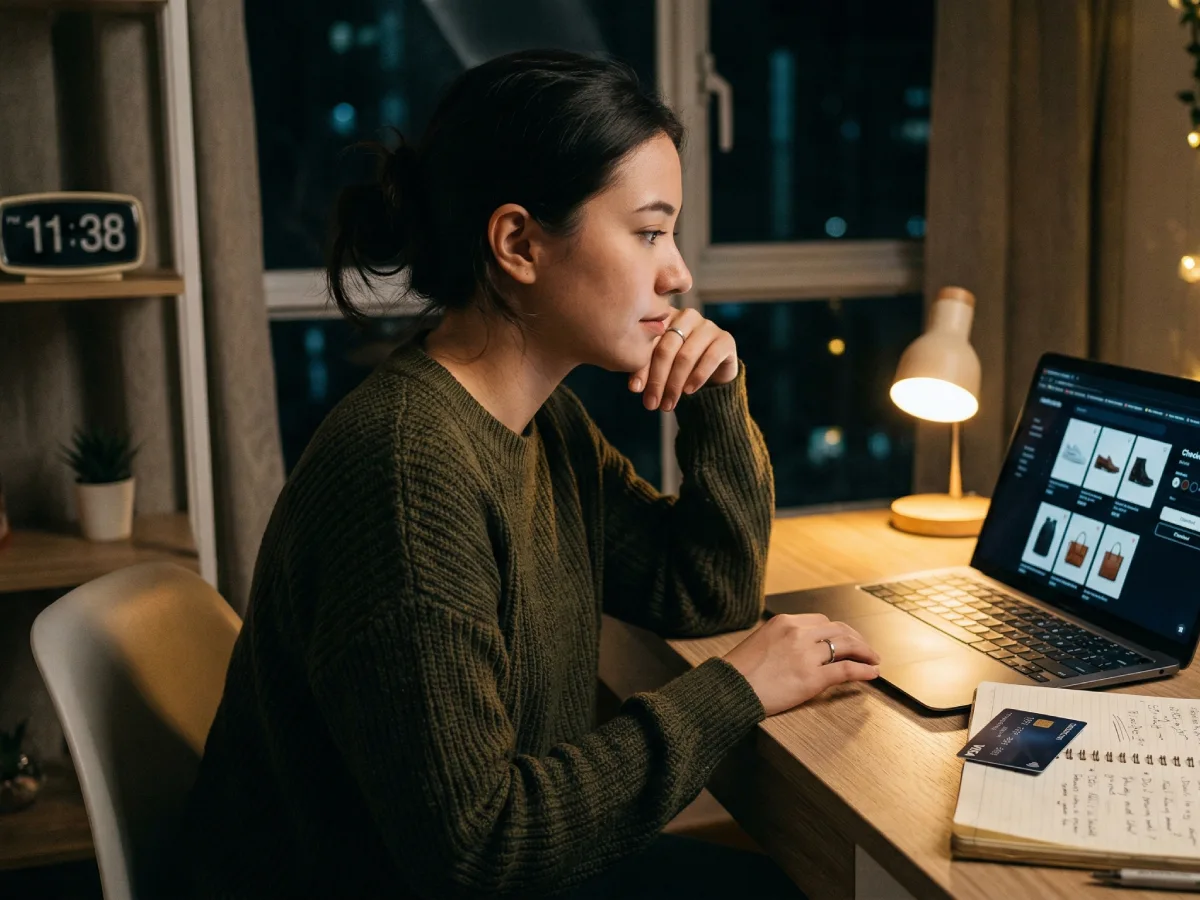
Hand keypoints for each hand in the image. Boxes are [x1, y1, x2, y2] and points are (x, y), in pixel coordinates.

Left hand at [629, 308, 737, 411]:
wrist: (714, 373)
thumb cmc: (679, 368)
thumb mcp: (660, 368)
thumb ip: (646, 370)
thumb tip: (635, 387)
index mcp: (665, 317)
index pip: (649, 341)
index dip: (641, 367)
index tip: (635, 389)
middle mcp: (687, 316)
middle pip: (666, 349)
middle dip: (657, 379)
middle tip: (651, 404)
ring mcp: (708, 326)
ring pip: (686, 356)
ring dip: (675, 384)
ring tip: (667, 404)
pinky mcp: (725, 340)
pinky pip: (709, 358)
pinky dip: (697, 377)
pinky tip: (688, 392)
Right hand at [722, 613, 880, 716]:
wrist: (728, 689)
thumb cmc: (738, 671)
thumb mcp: (760, 642)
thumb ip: (782, 640)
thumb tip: (800, 649)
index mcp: (784, 622)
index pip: (822, 621)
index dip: (839, 631)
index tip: (847, 639)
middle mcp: (798, 633)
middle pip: (838, 630)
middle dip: (856, 640)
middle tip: (867, 650)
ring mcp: (806, 655)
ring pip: (847, 647)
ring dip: (865, 652)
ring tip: (874, 660)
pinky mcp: (812, 678)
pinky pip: (846, 670)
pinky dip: (863, 670)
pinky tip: (873, 673)